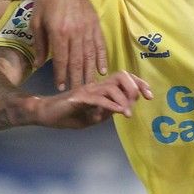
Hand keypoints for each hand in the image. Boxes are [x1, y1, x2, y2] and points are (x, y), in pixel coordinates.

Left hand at [30, 0, 107, 90]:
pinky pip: (100, 45)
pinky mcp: (95, 25)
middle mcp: (75, 32)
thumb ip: (39, 44)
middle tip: (79, 95)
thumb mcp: (36, 22)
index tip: (62, 89)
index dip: (61, 76)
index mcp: (59, 32)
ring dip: (90, 74)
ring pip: (90, 56)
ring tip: (91, 88)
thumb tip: (38, 64)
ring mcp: (87, 29)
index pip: (61, 60)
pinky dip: (102, 59)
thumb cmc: (46, 2)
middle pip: (77, 62)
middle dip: (77, 80)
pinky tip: (103, 71)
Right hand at [33, 72, 151, 128]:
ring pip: (112, 86)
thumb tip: (120, 111)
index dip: (139, 84)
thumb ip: (105, 113)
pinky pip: (99, 99)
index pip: (123, 79)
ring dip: (124, 98)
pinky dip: (112, 105)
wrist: (44, 113)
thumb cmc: (67, 115)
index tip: (149, 95)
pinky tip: (120, 112)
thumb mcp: (91, 117)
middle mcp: (96, 85)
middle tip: (142, 100)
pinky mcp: (80, 98)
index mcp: (100, 88)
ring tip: (128, 113)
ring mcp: (88, 90)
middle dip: (136, 86)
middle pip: (122, 76)